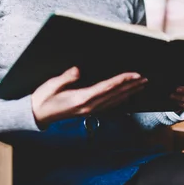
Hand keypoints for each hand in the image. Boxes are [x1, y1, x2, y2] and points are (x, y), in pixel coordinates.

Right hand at [31, 66, 146, 127]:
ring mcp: (90, 111)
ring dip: (129, 92)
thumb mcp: (51, 85)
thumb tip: (77, 69)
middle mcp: (89, 106)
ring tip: (141, 85)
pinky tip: (128, 96)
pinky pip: (109, 105)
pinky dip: (121, 99)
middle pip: (115, 95)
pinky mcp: (89, 111)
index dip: (121, 80)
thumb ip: (65, 78)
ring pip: (115, 101)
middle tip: (145, 78)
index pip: (106, 88)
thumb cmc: (44, 98)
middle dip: (131, 85)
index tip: (134, 74)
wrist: (37, 115)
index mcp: (81, 99)